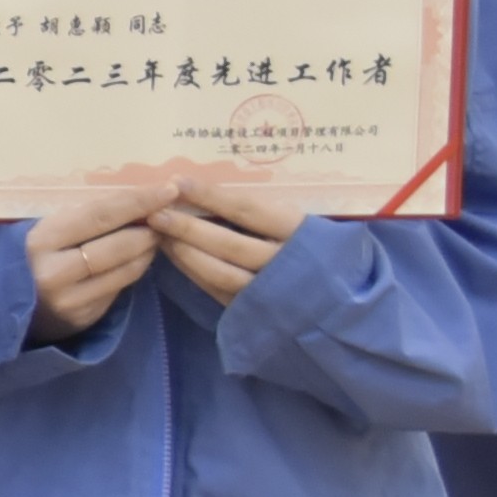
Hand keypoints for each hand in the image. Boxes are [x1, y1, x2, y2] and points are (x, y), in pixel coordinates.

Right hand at [22, 192, 157, 345]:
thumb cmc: (24, 255)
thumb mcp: (41, 229)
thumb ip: (80, 218)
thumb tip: (132, 200)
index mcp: (40, 241)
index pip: (100, 215)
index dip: (137, 201)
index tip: (166, 190)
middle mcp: (55, 273)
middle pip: (119, 245)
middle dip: (150, 228)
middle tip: (165, 216)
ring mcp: (71, 300)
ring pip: (126, 270)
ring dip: (147, 250)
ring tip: (153, 236)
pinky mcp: (83, 318)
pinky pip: (118, 289)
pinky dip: (132, 270)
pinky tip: (134, 260)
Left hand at [146, 176, 312, 307]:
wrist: (342, 305)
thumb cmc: (324, 252)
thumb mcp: (309, 226)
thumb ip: (272, 213)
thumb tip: (217, 193)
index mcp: (300, 233)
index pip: (248, 211)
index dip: (210, 197)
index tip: (177, 183)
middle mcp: (285, 264)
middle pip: (228, 244)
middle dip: (187, 228)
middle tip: (155, 213)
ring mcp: (270, 293)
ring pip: (219, 272)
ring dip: (184, 253)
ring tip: (159, 234)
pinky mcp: (256, 312)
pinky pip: (219, 291)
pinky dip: (194, 273)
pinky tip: (175, 257)